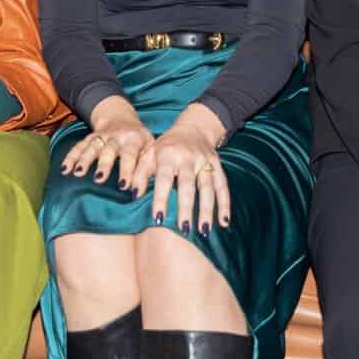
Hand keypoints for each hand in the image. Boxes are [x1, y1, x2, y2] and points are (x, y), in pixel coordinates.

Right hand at [61, 96, 152, 188]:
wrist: (122, 118)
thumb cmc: (140, 141)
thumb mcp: (150, 148)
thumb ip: (147, 168)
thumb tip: (141, 191)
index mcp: (134, 139)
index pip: (130, 155)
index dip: (127, 170)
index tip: (124, 187)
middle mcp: (116, 137)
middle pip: (109, 150)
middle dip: (104, 165)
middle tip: (99, 179)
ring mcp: (101, 137)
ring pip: (92, 147)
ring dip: (84, 160)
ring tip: (78, 174)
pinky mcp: (89, 138)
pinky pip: (78, 146)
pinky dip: (70, 157)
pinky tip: (64, 170)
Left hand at [133, 108, 230, 233]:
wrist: (193, 127)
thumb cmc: (166, 146)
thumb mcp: (149, 153)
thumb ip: (140, 173)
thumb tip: (132, 194)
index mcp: (168, 155)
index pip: (164, 179)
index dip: (161, 198)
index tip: (158, 218)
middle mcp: (188, 158)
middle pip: (188, 185)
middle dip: (186, 208)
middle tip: (184, 229)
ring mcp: (205, 161)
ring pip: (208, 187)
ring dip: (207, 210)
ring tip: (204, 231)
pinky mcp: (217, 165)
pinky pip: (223, 186)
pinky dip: (225, 204)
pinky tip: (224, 222)